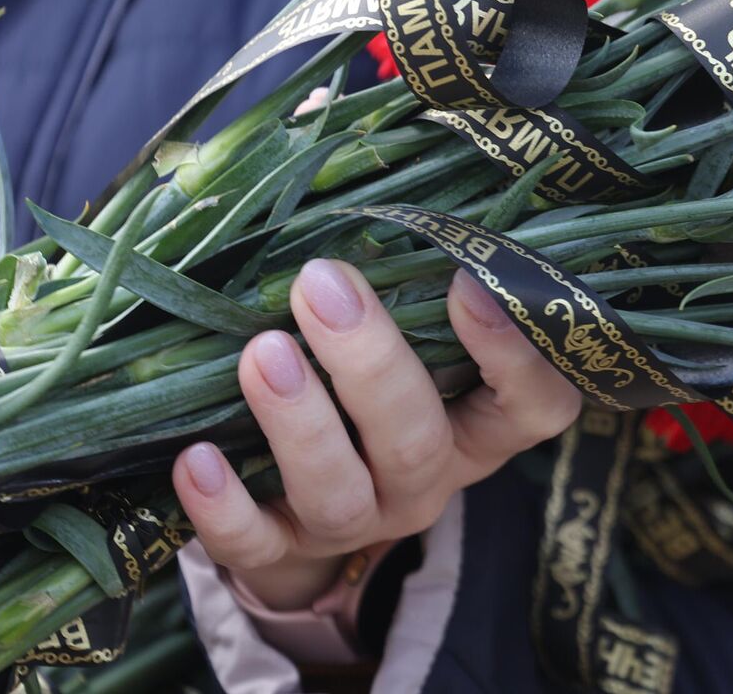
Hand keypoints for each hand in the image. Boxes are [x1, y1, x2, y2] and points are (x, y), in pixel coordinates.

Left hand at [173, 259, 580, 609]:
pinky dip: (225, 507)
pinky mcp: (284, 551)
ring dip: (302, 423)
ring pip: (341, 492)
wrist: (301, 505)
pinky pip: (257, 545)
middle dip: (370, 363)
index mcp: (480, 428)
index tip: (468, 280)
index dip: (514, 355)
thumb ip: (411, 288)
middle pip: (417, 441)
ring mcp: (359, 522)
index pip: (536, 407)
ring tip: (261, 352)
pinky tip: (196, 458)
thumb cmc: (371, 391)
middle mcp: (428, 480)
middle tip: (321, 284)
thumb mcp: (417, 348)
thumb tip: (364, 181)